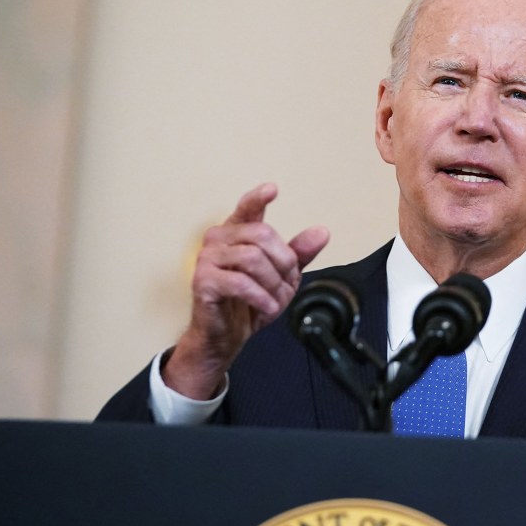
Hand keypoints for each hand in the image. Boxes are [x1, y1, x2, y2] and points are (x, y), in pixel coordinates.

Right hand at [163, 183, 329, 399]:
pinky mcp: (203, 280)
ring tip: (274, 299)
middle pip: (261, 234)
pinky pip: (240, 282)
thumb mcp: (283, 276)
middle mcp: (219, 239)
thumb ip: (299, 253)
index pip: (247, 208)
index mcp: (237, 233)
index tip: (272, 189)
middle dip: (282, 261)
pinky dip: (261, 297)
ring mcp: (207, 258)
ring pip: (252, 257)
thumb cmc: (250, 302)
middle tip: (285, 282)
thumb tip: (322, 232)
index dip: (258, 198)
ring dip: (272, 282)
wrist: (228, 335)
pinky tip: (267, 307)